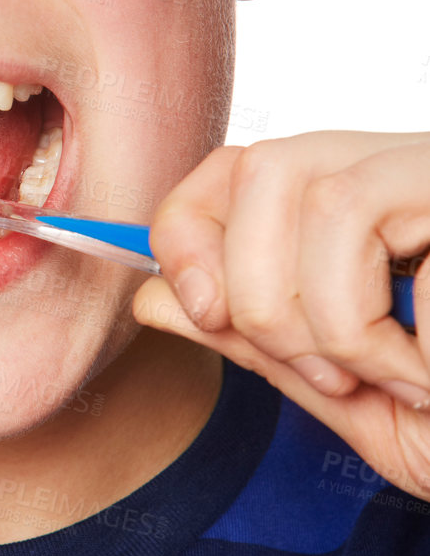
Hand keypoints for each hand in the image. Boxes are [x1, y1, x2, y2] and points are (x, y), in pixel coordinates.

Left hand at [132, 132, 429, 498]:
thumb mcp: (357, 396)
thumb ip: (261, 342)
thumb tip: (152, 291)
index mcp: (366, 209)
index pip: (241, 160)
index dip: (189, 224)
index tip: (198, 308)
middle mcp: (413, 171)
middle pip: (268, 162)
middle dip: (256, 288)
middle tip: (331, 371)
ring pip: (323, 193)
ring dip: (332, 319)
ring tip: (398, 375)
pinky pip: (394, 239)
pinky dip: (396, 335)